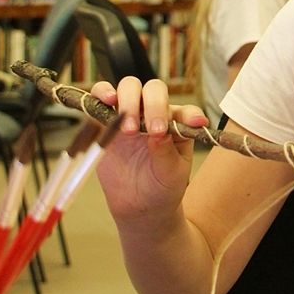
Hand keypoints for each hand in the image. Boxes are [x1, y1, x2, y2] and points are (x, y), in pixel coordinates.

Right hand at [92, 77, 207, 222]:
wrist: (138, 206)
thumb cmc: (162, 187)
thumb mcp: (171, 174)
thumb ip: (166, 152)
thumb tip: (159, 133)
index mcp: (177, 124)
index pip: (185, 110)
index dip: (189, 114)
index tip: (193, 124)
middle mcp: (155, 114)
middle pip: (154, 90)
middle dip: (153, 105)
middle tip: (150, 131)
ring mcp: (131, 115)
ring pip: (128, 88)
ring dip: (128, 99)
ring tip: (127, 128)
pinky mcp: (107, 123)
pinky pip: (100, 100)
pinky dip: (100, 95)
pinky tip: (104, 101)